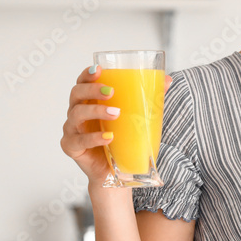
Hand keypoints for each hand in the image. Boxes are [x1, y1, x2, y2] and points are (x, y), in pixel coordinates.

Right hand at [59, 65, 171, 192]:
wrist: (115, 172)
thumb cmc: (122, 139)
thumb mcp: (135, 117)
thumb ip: (148, 98)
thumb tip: (168, 80)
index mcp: (88, 101)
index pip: (82, 82)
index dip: (87, 74)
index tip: (98, 69)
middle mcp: (76, 112)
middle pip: (76, 94)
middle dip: (92, 90)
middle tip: (111, 91)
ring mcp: (72, 130)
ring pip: (76, 115)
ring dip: (96, 111)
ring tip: (116, 113)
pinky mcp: (71, 147)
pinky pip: (79, 141)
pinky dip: (94, 138)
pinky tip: (108, 137)